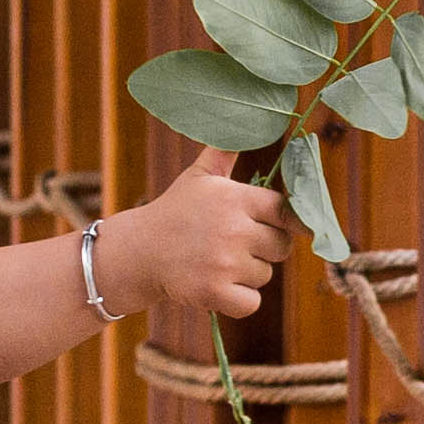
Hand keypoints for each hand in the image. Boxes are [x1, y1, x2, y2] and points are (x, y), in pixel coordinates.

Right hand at [96, 149, 292, 319]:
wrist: (139, 252)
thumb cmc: (175, 211)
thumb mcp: (199, 177)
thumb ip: (226, 152)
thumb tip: (248, 121)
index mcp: (235, 199)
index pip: (285, 211)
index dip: (285, 220)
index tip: (275, 225)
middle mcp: (233, 229)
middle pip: (282, 246)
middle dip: (264, 248)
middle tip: (235, 244)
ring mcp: (224, 263)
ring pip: (265, 274)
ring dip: (247, 273)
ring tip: (218, 261)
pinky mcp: (214, 293)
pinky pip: (252, 302)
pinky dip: (239, 299)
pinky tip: (218, 285)